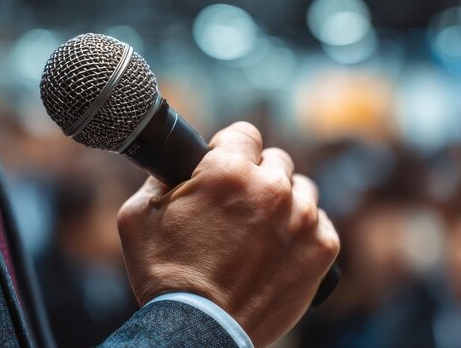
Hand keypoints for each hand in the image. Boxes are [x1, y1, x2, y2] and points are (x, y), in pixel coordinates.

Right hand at [117, 122, 339, 346]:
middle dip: (257, 177)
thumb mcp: (137, 217)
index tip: (224, 168)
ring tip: (261, 232)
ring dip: (284, 203)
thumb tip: (172, 165)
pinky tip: (280, 250)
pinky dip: (303, 233)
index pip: (244, 133)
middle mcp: (272, 188)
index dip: (229, 150)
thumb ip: (158, 179)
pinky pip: (320, 223)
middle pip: (275, 160)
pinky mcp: (322, 249)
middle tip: (238, 207)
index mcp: (228, 171)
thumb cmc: (165, 277)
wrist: (200, 332)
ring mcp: (302, 218)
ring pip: (301, 190)